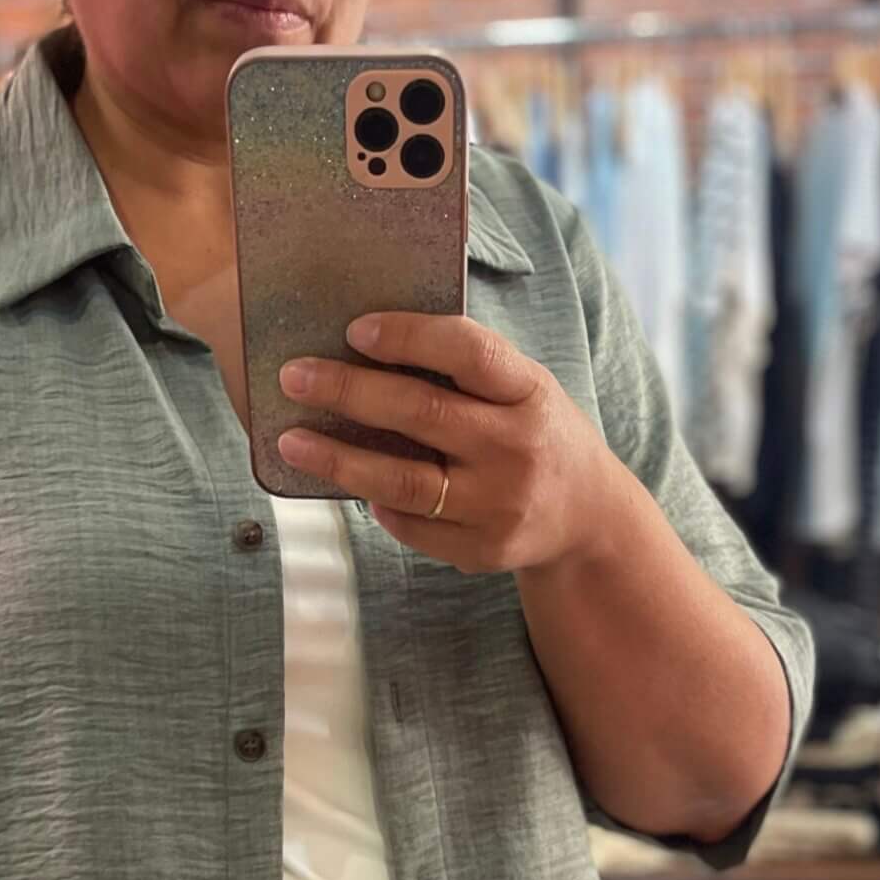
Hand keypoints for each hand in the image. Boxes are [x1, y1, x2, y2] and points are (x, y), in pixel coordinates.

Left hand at [275, 312, 616, 575]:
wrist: (589, 517)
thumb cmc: (535, 433)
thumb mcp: (523, 388)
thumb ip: (465, 370)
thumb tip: (364, 344)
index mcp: (528, 391)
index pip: (467, 351)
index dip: (409, 336)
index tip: (354, 329)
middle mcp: (516, 447)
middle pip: (421, 414)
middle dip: (349, 391)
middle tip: (294, 376)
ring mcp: (499, 505)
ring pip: (403, 482)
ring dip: (339, 460)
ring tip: (291, 441)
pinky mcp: (481, 550)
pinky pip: (409, 526)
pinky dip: (374, 503)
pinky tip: (347, 483)